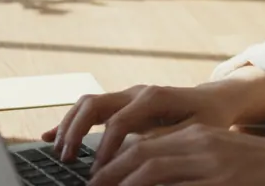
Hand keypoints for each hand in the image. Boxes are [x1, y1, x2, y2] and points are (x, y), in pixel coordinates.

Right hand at [43, 84, 235, 167]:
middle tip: (68, 159)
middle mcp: (137, 92)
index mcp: (154, 97)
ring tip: (61, 154)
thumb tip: (139, 154)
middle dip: (76, 131)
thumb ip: (167, 139)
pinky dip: (69, 122)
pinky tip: (49, 137)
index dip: (105, 148)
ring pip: (87, 103)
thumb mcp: (196, 131)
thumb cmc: (209, 118)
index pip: (119, 121)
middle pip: (94, 104)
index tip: (98, 172)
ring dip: (69, 126)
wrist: (215, 100)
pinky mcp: (122, 103)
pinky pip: (90, 109)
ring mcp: (127, 95)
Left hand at [87, 124, 264, 185]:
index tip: (96, 179)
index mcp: (197, 136)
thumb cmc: (257, 168)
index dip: (114, 162)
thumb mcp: (218, 157)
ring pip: (153, 171)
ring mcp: (210, 165)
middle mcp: (199, 144)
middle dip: (110, 174)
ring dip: (125, 185)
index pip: (143, 144)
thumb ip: (185, 163)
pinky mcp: (221, 182)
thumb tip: (152, 176)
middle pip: (141, 154)